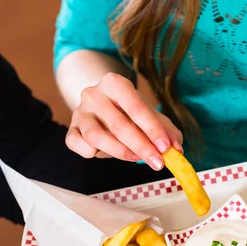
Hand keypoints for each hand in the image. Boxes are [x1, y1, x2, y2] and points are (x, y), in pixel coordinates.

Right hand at [66, 73, 182, 169]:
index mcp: (115, 83)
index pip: (136, 106)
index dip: (152, 129)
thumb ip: (166, 130)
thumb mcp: (150, 114)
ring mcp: (79, 112)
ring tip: (135, 158)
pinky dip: (90, 153)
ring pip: (95, 136)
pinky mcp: (70, 129)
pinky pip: (76, 143)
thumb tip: (177, 150)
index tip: (166, 147)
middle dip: (141, 146)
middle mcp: (93, 94)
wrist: (101, 103)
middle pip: (118, 124)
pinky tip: (104, 153)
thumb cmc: (129, 110)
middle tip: (157, 162)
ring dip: (119, 151)